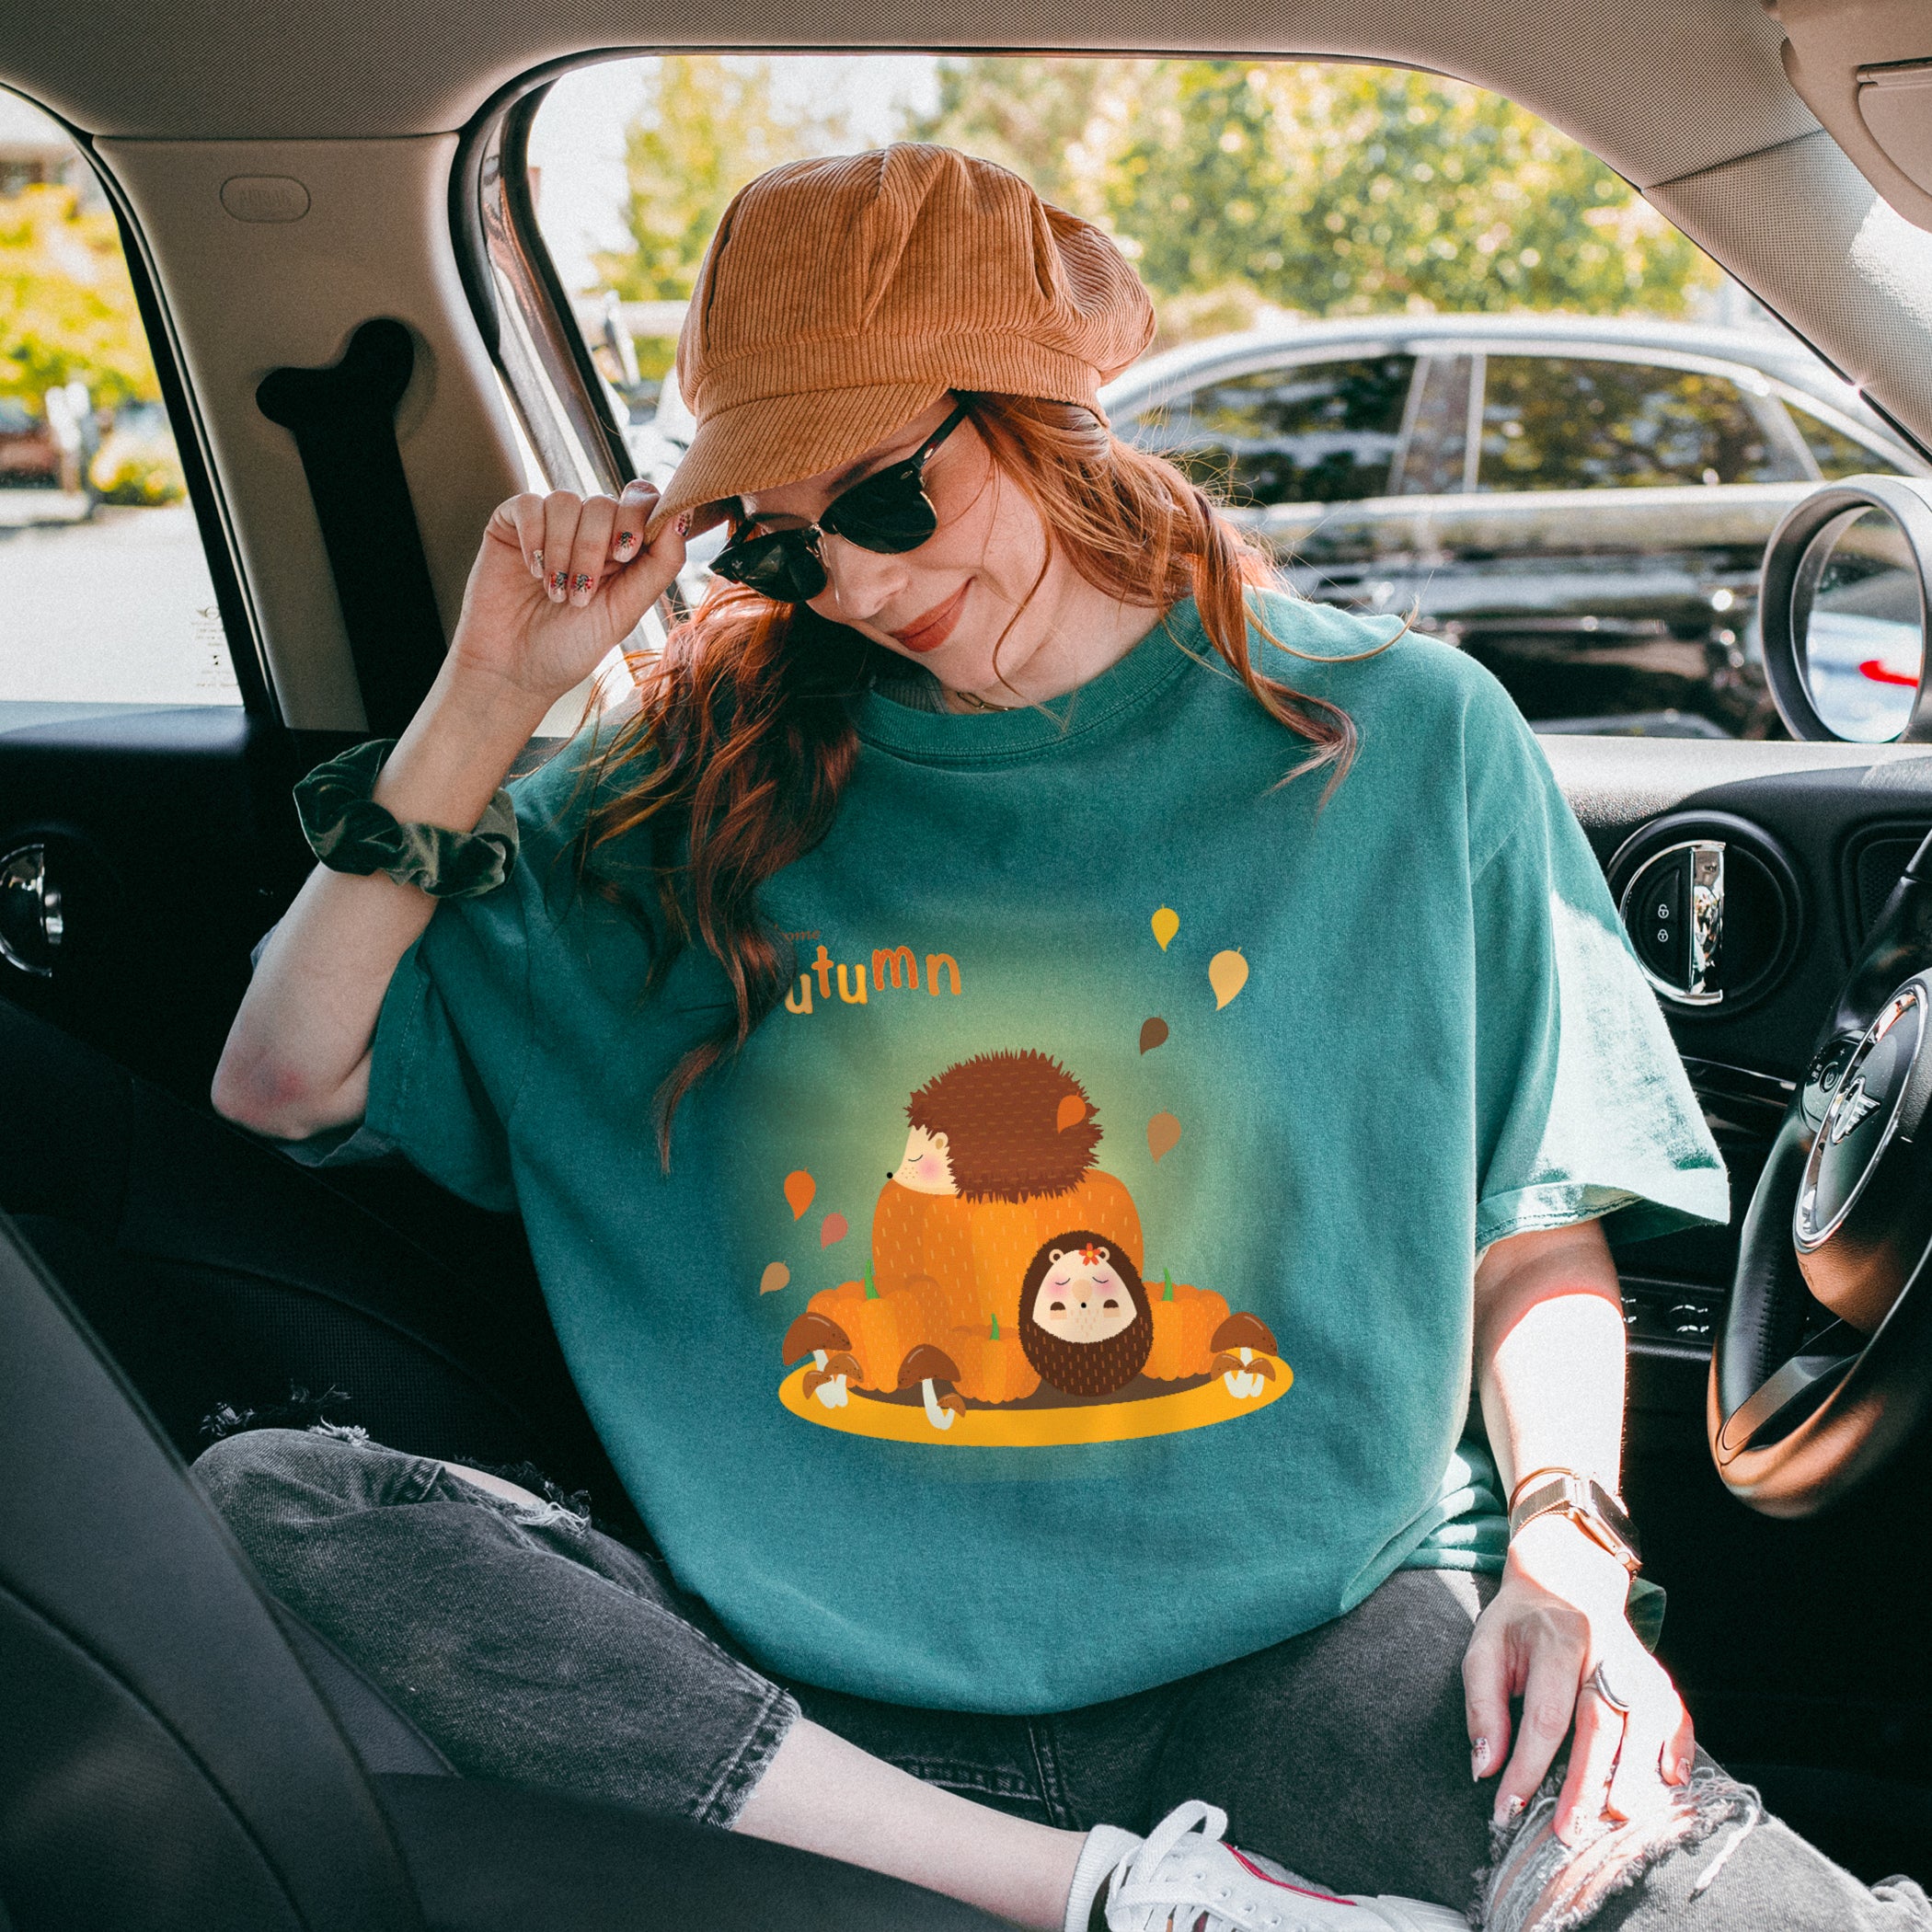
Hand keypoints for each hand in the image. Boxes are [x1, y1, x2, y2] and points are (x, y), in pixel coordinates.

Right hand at [446, 481, 686, 705]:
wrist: (513, 672)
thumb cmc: (572, 648)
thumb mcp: (625, 610)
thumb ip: (660, 564)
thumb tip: (682, 516)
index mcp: (622, 549)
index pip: (642, 501)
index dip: (638, 515)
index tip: (625, 553)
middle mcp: (587, 532)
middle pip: (603, 503)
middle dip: (593, 549)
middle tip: (581, 594)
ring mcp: (549, 527)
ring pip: (566, 502)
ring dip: (562, 551)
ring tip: (555, 593)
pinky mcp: (510, 526)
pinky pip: (528, 504)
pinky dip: (534, 539)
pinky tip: (532, 571)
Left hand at [1463, 1515, 1693, 1842]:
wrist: (1564, 1575)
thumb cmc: (1518, 1623)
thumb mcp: (1484, 1648)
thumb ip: (1483, 1706)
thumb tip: (1484, 1769)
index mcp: (1554, 1640)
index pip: (1545, 1715)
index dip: (1527, 1767)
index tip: (1507, 1809)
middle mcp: (1602, 1649)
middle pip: (1602, 1722)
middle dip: (1586, 1782)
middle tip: (1571, 1831)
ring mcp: (1636, 1660)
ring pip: (1645, 1721)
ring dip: (1636, 1774)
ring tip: (1619, 1818)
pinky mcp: (1657, 1673)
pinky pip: (1676, 1713)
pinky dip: (1678, 1748)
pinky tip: (1670, 1782)